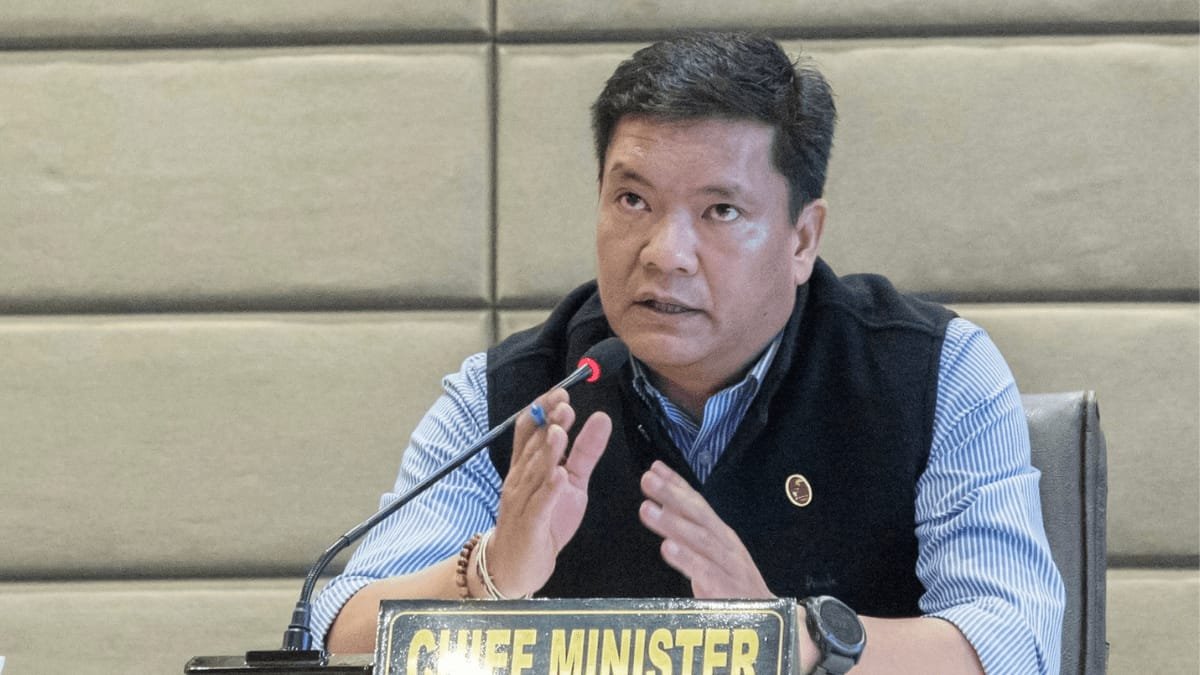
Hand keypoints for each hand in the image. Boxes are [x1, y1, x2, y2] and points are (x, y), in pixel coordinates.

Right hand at [488, 388, 611, 596]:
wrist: (515, 567)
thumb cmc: (541, 520)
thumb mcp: (570, 481)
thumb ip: (584, 451)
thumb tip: (601, 417)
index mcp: (527, 466)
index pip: (529, 430)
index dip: (542, 410)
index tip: (560, 393)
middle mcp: (520, 479)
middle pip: (532, 446)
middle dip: (547, 424)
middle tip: (564, 404)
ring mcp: (522, 502)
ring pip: (534, 472)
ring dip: (547, 451)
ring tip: (561, 431)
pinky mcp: (530, 525)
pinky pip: (539, 505)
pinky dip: (548, 489)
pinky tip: (559, 475)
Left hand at [639, 460, 773, 598]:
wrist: (769, 621)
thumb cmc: (734, 587)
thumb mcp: (713, 556)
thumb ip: (689, 534)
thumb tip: (662, 509)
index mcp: (721, 535)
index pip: (698, 504)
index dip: (678, 484)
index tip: (655, 467)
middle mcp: (726, 545)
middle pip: (699, 515)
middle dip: (673, 495)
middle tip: (648, 479)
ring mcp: (728, 566)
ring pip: (700, 539)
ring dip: (673, 522)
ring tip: (647, 509)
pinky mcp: (726, 590)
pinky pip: (705, 571)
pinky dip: (687, 559)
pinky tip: (667, 548)